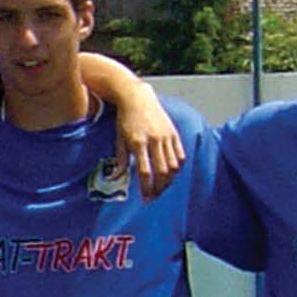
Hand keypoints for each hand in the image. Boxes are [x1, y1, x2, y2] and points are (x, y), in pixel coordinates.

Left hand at [115, 82, 183, 196]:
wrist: (137, 97)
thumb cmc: (125, 120)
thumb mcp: (119, 139)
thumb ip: (121, 159)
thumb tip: (116, 178)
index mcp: (138, 142)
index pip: (145, 172)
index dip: (146, 188)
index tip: (146, 198)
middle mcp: (154, 140)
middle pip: (162, 171)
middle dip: (159, 188)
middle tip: (155, 196)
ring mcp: (166, 136)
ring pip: (173, 165)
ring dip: (169, 180)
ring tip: (162, 187)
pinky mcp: (173, 133)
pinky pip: (180, 155)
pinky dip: (177, 168)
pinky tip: (171, 174)